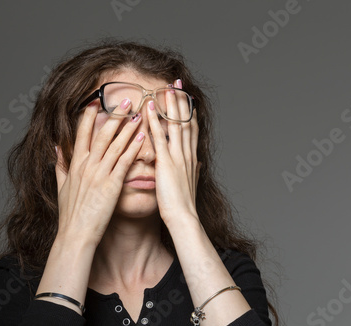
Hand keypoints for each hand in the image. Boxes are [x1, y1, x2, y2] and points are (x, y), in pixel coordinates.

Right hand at [54, 99, 144, 245]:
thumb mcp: (61, 186)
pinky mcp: (112, 185)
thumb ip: (60, 165)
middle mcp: (87, 166)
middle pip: (102, 135)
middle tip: (125, 100)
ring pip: (115, 145)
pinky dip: (133, 147)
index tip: (96, 103)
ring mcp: (99, 174)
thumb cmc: (70, 214)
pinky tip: (142, 136)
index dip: (89, 117)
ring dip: (128, 127)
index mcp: (75, 165)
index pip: (82, 134)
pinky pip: (125, 162)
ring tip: (138, 112)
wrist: (75, 235)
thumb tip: (56, 147)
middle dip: (114, 116)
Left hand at [146, 79, 200, 226]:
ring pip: (176, 124)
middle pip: (186, 121)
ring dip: (171, 104)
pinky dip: (155, 120)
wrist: (184, 217)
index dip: (189, 111)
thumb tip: (199, 164)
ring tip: (167, 87)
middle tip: (178, 83)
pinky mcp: (166, 162)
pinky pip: (160, 137)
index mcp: (192, 158)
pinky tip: (151, 107)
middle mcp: (187, 153)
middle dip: (182, 101)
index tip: (187, 97)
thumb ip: (195, 171)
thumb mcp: (192, 184)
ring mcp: (177, 157)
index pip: (191, 129)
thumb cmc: (185, 204)